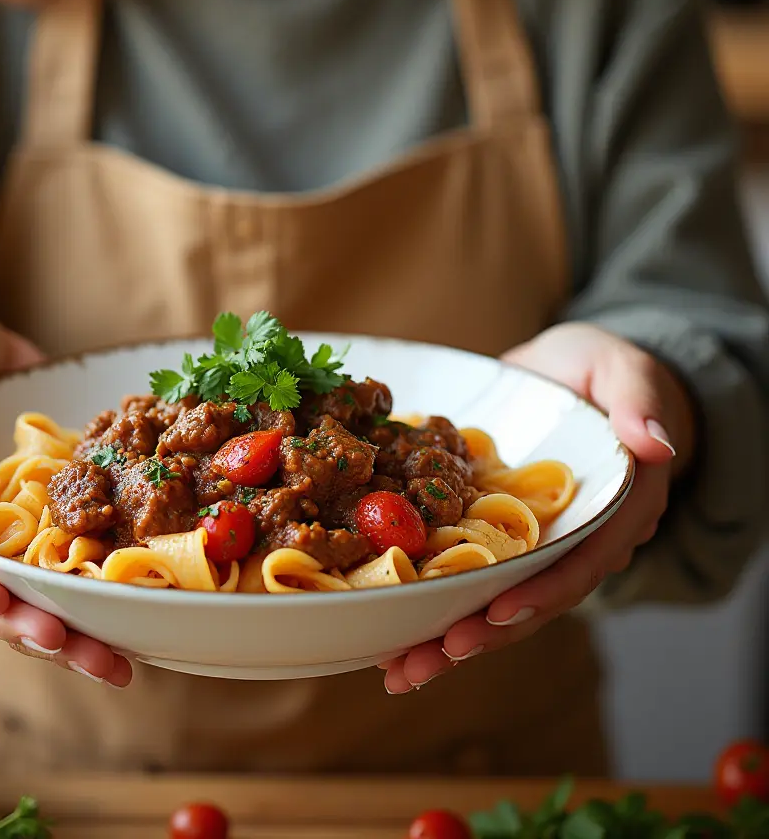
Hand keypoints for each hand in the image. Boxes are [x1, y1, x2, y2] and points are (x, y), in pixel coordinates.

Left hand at [382, 322, 695, 693]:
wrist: (569, 375)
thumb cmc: (605, 371)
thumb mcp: (626, 373)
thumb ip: (639, 404)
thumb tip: (654, 445)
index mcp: (613, 514)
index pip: (580, 564)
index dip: (541, 593)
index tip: (495, 614)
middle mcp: (570, 541)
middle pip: (528, 601)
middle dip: (476, 636)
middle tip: (420, 664)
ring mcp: (528, 542)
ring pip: (491, 600)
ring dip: (443, 638)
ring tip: (397, 670)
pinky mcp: (490, 531)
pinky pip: (461, 572)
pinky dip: (428, 602)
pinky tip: (387, 631)